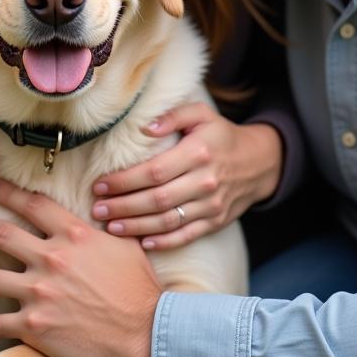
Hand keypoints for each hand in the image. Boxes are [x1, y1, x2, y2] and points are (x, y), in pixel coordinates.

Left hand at [0, 179, 159, 356]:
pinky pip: (0, 323)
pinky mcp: (34, 327)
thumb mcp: (123, 245)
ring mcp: (39, 293)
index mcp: (72, 235)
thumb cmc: (139, 289)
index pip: (33, 205)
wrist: (144, 334)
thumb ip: (99, 228)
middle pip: (1, 233)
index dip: (8, 193)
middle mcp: (51, 258)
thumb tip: (96, 208)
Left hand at [91, 103, 282, 249]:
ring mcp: (212, 205)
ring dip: (136, 227)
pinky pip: (186, 236)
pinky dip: (164, 242)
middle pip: (157, 199)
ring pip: (168, 221)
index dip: (124, 181)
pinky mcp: (215, 222)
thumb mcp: (200, 114)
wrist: (259, 162)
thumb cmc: (220, 135)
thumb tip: (144, 128)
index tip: (100, 184)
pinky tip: (141, 243)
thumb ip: (172, 116)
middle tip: (97, 209)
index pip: (154, 171)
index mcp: (198, 153)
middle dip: (123, 206)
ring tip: (110, 227)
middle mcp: (205, 181)